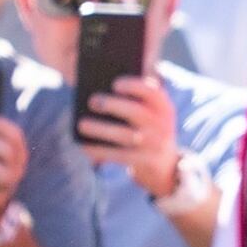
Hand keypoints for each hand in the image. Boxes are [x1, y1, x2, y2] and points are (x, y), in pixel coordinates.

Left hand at [76, 73, 182, 197]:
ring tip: (82, 124)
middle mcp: (162, 125)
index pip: (153, 92)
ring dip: (101, 130)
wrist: (163, 161)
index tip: (114, 84)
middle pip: (137, 112)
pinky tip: (84, 146)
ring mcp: (155, 145)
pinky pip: (119, 155)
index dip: (134, 86)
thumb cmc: (146, 126)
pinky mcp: (144, 161)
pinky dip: (100, 150)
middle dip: (113, 105)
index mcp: (163, 107)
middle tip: (92, 101)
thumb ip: (134, 97)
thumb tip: (99, 84)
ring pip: (126, 136)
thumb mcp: (149, 111)